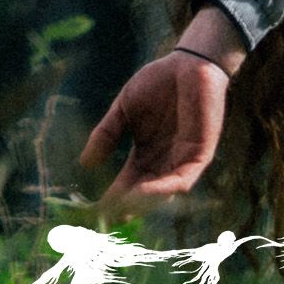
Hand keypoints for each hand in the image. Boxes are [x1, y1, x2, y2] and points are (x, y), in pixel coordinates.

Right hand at [80, 6, 247, 208]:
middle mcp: (164, 162)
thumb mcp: (123, 109)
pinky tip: (144, 191)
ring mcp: (182, 159)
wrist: (188, 63)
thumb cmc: (158, 83)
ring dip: (143, 202)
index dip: (112, 197)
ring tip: (121, 210)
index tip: (93, 211)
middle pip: (144, 194)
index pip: (127, 183)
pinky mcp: (199, 153)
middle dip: (126, 207)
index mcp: (145, 153)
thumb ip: (107, 134)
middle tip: (106, 220)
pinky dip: (164, 187)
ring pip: (163, 192)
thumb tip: (84, 163)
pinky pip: (182, 178)